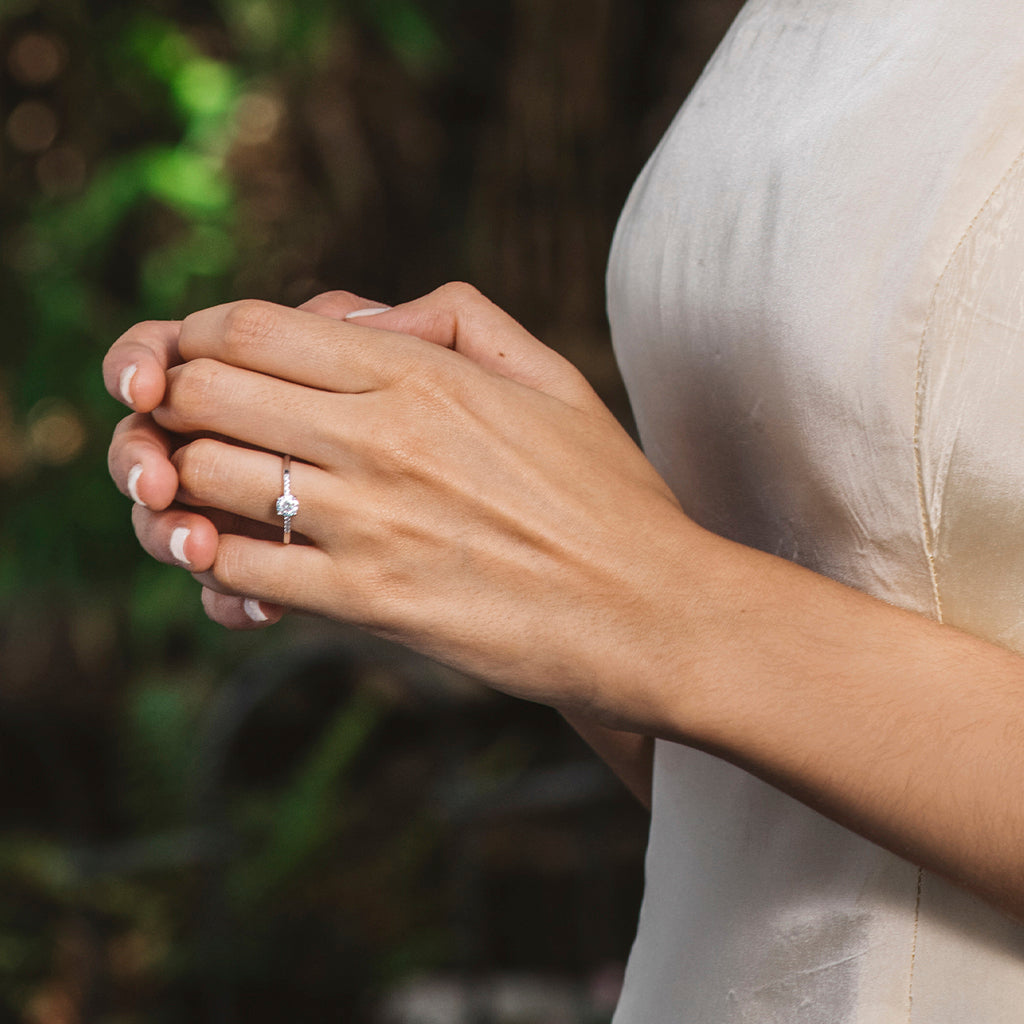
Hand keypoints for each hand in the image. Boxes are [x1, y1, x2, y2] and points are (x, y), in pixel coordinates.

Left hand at [124, 283, 691, 725]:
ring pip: (206, 476)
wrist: (649, 610)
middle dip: (174, 404)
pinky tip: (231, 561)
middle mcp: (381, 437)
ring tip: (203, 496)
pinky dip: (213, 562)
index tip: (197, 362)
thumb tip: (360, 311)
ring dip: (182, 484)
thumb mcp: (551, 376)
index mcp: (418, 373)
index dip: (196, 336)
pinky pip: (242, 570)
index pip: (249, 326)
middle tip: (185, 428)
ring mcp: (370, 521)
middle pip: (206, 391)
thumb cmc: (607, 495)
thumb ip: (457, 316)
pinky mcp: (369, 601)